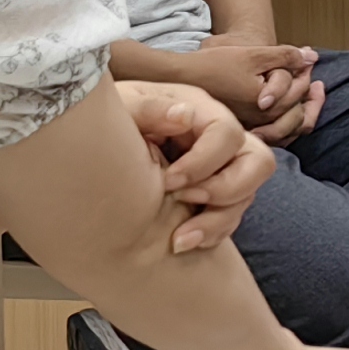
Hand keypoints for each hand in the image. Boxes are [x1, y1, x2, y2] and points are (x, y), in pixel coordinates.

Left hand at [111, 79, 273, 252]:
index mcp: (197, 109)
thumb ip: (148, 108)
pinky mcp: (213, 194)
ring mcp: (220, 167)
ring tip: (179, 239)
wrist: (90, 149)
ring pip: (247, 195)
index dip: (205, 161)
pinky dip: (212, 234)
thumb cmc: (106, 122)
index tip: (169, 181)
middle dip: (227, 190)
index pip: (227, 133)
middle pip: (258, 162)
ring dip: (218, 221)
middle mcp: (217, 138)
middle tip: (184, 201)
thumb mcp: (119, 107)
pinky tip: (181, 242)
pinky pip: (231, 217)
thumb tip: (184, 115)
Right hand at [152, 37, 321, 134]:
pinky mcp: (244, 130)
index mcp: (268, 107)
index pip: (299, 94)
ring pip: (288, 125)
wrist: (180, 80)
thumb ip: (285, 56)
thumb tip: (312, 56)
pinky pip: (273, 130)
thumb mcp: (253, 55)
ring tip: (301, 87)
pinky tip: (281, 101)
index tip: (306, 60)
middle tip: (310, 75)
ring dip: (299, 106)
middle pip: (298, 112)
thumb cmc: (214, 65)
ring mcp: (253, 129)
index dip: (305, 74)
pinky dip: (284, 117)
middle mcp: (262, 123)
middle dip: (307, 92)